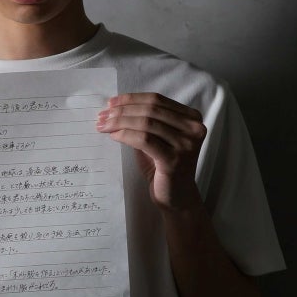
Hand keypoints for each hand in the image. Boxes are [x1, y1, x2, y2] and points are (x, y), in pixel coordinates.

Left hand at [96, 92, 205, 211]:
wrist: (177, 197)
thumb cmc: (164, 167)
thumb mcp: (158, 138)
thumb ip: (145, 121)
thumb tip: (115, 107)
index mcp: (192, 118)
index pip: (157, 99)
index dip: (131, 99)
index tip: (111, 103)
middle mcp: (194, 128)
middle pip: (151, 110)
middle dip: (122, 111)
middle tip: (103, 116)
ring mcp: (186, 144)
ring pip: (146, 123)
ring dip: (120, 122)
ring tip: (104, 126)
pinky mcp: (175, 160)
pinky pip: (144, 140)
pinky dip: (126, 135)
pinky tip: (114, 136)